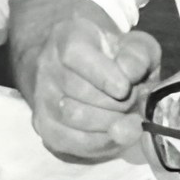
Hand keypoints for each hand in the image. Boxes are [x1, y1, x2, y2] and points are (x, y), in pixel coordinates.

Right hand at [25, 13, 162, 164]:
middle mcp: (46, 66)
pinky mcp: (44, 127)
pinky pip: (72, 142)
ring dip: (110, 123)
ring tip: (123, 116)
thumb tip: (130, 74)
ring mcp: (41, 98)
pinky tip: (113, 134)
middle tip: (132, 101)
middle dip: (117, 103)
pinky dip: (100, 142)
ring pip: (75, 118)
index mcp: (67, 37)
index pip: (75, 54)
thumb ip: (138, 56)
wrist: (80, 71)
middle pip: (80, 92)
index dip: (102, 75)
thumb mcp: (133, 46)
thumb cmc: (113, 58)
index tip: (124, 88)